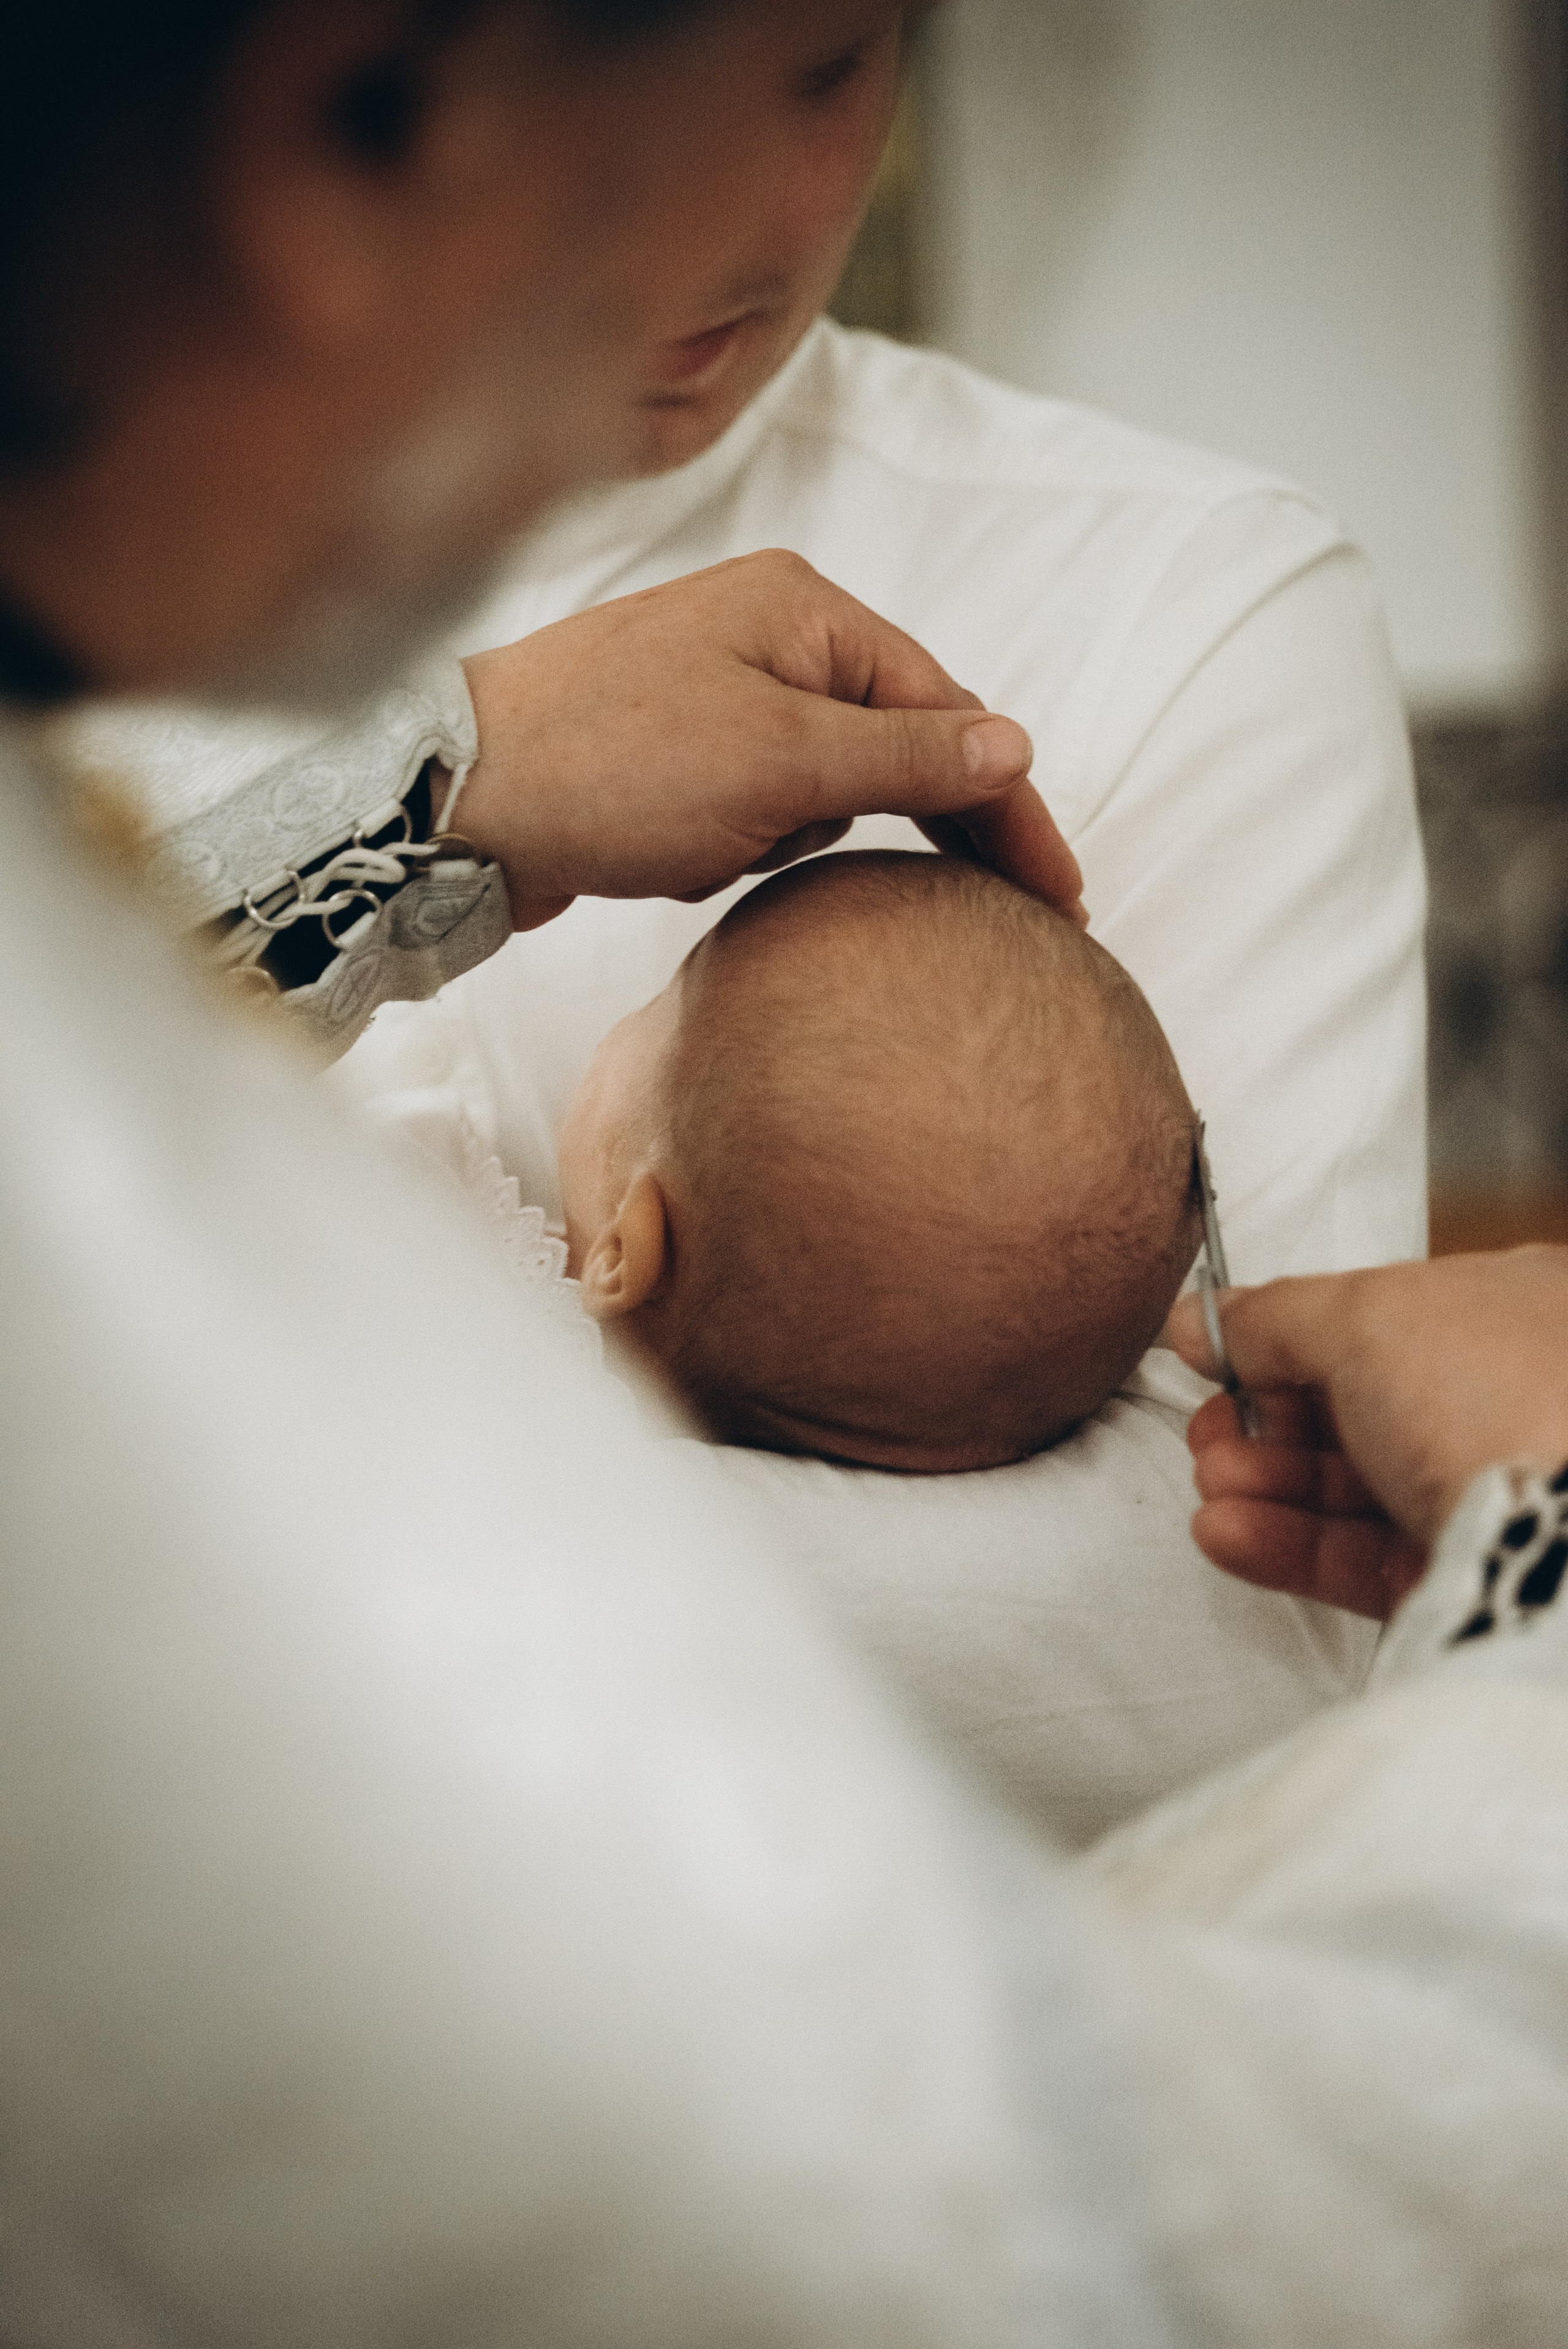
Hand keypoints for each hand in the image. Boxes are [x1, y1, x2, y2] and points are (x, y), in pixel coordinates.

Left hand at [451, 551, 1084, 929]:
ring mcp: (716, 692)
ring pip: (822, 789)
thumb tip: (1013, 747)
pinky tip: (682, 859)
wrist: (450, 802)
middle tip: (990, 917)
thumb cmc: (610, 767)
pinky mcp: (672, 752)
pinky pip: (756, 809)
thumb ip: (905, 756)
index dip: (1008, 806)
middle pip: (892, 743)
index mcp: (805, 610)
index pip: (948, 711)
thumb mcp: (779, 763)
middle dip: (907, 821)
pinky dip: (740, 845)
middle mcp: (766, 635)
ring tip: (718, 852)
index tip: (1059, 897)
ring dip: (793, 838)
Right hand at [1166, 1249, 1567, 1618]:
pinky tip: (1228, 1532)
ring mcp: (1498, 1493)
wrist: (1563, 1544)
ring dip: (1269, 1482)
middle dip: (1268, 1420)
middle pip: (1361, 1408)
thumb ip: (1272, 1316)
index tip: (1223, 1356)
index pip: (1384, 1319)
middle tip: (1210, 1430)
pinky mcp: (1473, 1578)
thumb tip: (1203, 1322)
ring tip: (1211, 1485)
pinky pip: (1368, 1556)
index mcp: (1513, 1309)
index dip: (1293, 1336)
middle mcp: (1513, 1399)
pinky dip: (1292, 1544)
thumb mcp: (1360, 1315)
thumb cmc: (1495, 1398)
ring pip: (1361, 1487)